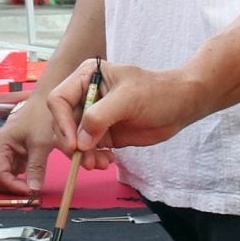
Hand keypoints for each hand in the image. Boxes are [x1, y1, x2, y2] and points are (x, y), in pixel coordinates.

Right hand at [0, 94, 55, 196]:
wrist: (46, 103)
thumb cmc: (40, 117)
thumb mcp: (41, 143)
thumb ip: (36, 167)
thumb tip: (33, 190)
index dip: (13, 187)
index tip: (31, 192)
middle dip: (9, 190)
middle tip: (30, 193)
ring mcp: (5, 155)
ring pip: (2, 180)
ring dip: (15, 187)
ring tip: (33, 189)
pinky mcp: (15, 157)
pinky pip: (12, 175)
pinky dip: (20, 181)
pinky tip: (34, 181)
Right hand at [45, 60, 207, 168]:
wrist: (180, 105)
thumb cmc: (157, 93)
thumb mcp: (128, 99)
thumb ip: (100, 116)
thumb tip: (80, 141)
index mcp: (86, 77)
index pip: (59, 100)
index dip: (62, 123)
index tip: (74, 144)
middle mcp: (84, 95)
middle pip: (62, 123)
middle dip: (72, 144)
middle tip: (86, 160)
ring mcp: (93, 115)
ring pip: (73, 140)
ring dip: (82, 156)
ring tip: (100, 163)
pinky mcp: (102, 132)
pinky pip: (87, 149)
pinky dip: (93, 158)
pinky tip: (107, 161)